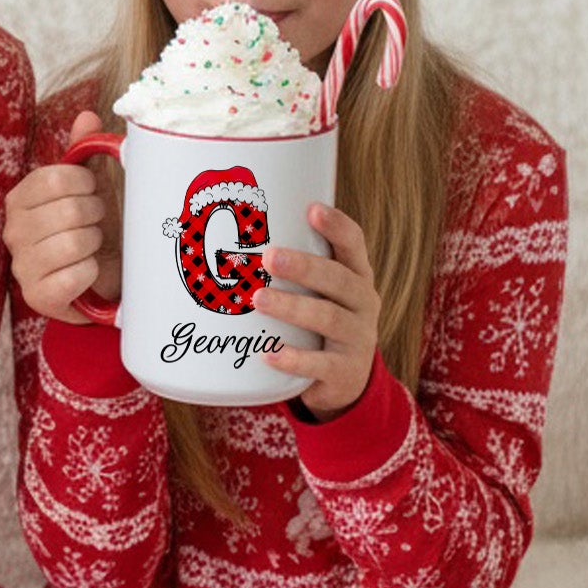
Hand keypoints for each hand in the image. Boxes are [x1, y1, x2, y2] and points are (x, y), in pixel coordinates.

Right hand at [4, 111, 115, 321]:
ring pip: (74, 244)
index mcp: (19, 198)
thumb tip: (87, 115)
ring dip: (95, 244)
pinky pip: (75, 276)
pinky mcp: (38, 297)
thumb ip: (84, 151)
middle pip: (69, 211)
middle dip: (95, 215)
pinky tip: (88, 271)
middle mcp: (12, 231)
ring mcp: (22, 266)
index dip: (86, 183)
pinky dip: (91, 272)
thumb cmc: (90, 227)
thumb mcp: (88, 187)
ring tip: (92, 246)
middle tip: (96, 223)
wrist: (99, 278)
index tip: (93, 191)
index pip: (54, 178)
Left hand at [258, 202, 380, 417]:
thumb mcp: (318, 290)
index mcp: (356, 275)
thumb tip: (224, 228)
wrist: (344, 378)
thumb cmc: (318, 318)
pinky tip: (268, 353)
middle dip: (305, 267)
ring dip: (292, 307)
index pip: (354, 244)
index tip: (312, 209)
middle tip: (269, 257)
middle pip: (340, 280)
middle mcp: (364, 303)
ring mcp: (358, 338)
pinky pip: (321, 365)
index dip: (337, 226)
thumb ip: (292, 264)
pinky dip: (294, 359)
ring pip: (329, 319)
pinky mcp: (345, 371)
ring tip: (258, 299)